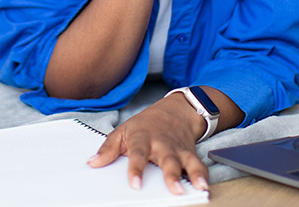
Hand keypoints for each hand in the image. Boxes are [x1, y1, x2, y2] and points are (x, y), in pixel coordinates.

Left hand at [86, 94, 209, 193]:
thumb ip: (108, 148)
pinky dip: (204, 175)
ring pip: (187, 162)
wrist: (175, 110)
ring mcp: (179, 149)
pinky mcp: (190, 153)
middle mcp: (163, 144)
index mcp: (143, 138)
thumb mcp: (123, 131)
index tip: (135, 184)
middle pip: (168, 160)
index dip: (136, 169)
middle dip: (171, 175)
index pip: (138, 154)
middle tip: (174, 189)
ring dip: (194, 175)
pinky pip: (199, 165)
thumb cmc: (146, 124)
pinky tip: (206, 187)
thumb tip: (92, 163)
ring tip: (198, 188)